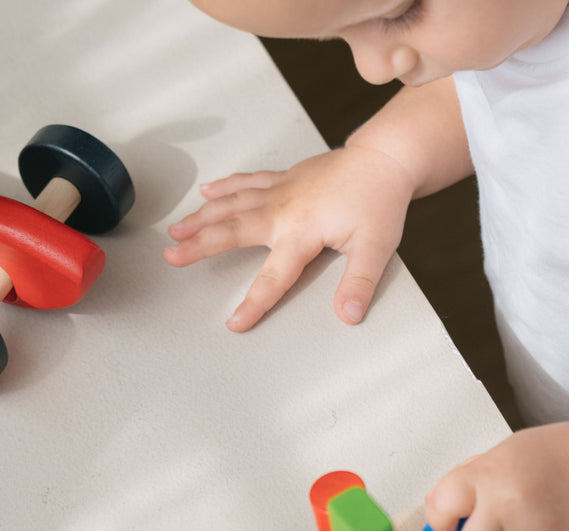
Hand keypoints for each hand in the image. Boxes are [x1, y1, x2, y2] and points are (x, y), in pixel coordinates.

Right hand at [163, 145, 414, 330]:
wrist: (384, 158)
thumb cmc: (380, 202)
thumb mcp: (376, 249)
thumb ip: (359, 284)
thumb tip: (348, 315)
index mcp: (302, 231)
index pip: (274, 278)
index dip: (254, 303)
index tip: (235, 323)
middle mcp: (283, 209)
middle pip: (232, 230)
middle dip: (199, 245)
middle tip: (172, 257)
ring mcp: (281, 190)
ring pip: (232, 203)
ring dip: (201, 217)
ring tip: (176, 230)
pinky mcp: (285, 178)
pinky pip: (247, 182)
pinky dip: (225, 186)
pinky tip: (206, 191)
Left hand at [424, 422, 568, 530]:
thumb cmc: (556, 456)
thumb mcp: (503, 453)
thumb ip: (467, 479)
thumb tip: (439, 510)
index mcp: (488, 476)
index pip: (440, 510)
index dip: (443, 519)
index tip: (451, 521)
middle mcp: (506, 507)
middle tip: (495, 528)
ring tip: (534, 519)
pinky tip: (549, 530)